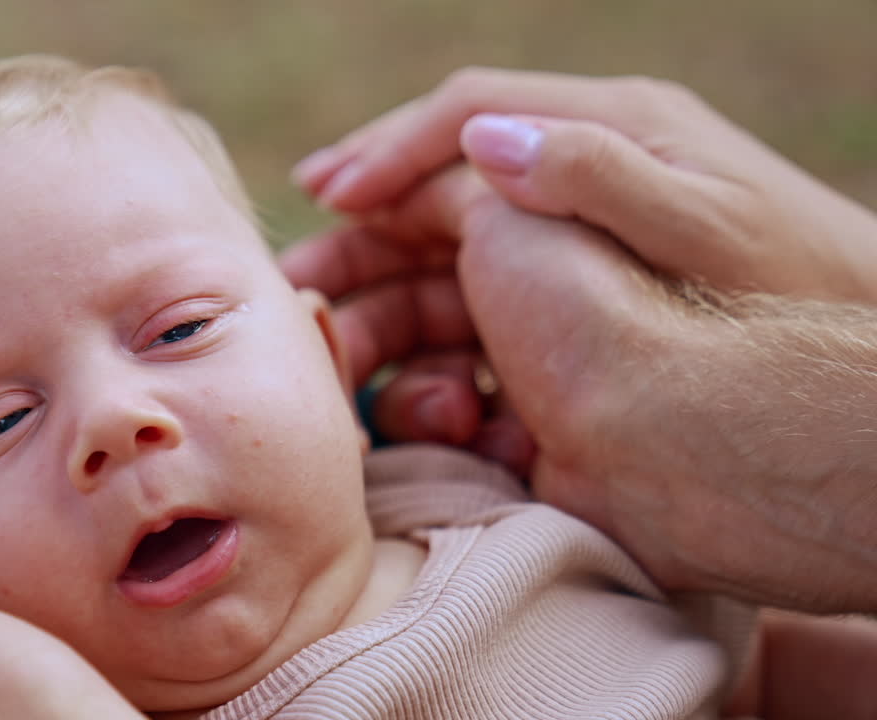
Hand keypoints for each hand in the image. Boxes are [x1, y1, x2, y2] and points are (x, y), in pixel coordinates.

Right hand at [293, 66, 876, 303]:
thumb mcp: (697, 223)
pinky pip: (480, 315)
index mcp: (609, 132)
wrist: (852, 354)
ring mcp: (573, 245)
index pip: (469, 116)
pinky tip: (415, 373)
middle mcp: (578, 178)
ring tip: (332, 324)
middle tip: (301, 265)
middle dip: (362, 226)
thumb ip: (594, 172)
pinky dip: (434, 342)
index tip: (326, 194)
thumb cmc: (785, 290)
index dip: (388, 150)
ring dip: (384, 293)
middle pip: (441, 188)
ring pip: (449, 259)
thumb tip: (488, 141)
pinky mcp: (573, 305)